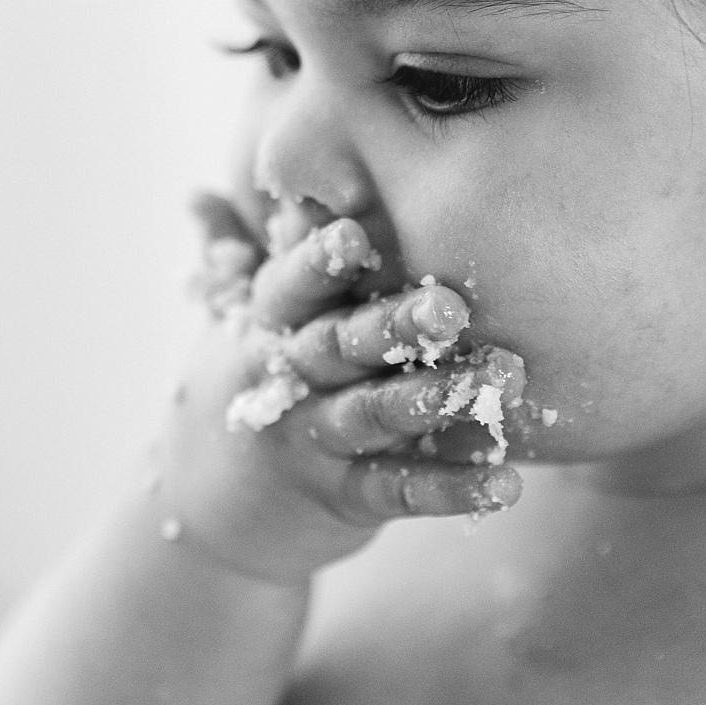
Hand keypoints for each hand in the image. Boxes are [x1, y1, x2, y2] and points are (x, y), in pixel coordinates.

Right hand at [150, 195, 525, 585]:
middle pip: (338, 347)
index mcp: (267, 323)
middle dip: (393, 326)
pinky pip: (398, 491)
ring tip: (503, 376)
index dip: (317, 263)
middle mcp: (287, 379)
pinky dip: (452, 489)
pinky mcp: (346, 498)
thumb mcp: (230, 321)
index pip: (288, 287)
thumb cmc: (246, 385)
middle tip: (452, 306)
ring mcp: (315, 441)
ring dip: (436, 397)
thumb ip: (232, 253)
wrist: (209, 510)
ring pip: (373, 416)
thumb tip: (199, 194)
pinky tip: (506, 481)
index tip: (353, 234)